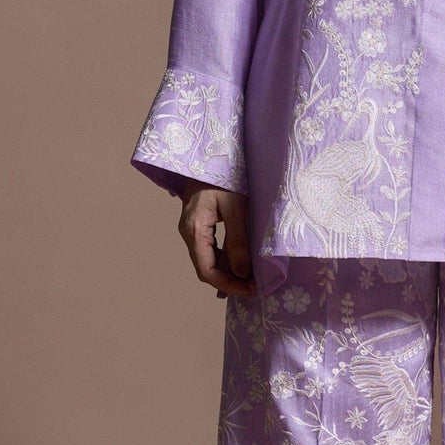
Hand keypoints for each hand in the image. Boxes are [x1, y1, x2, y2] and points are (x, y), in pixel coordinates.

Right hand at [178, 182, 255, 296]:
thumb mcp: (236, 207)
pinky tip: (241, 263)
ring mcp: (191, 230)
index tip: (251, 289)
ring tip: (252, 278)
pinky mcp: (198, 226)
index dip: (228, 285)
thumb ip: (238, 240)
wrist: (208, 155)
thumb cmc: (223, 176)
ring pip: (208, 261)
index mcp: (195, 229)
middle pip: (206, 269)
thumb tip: (242, 272)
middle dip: (230, 282)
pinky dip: (225, 260)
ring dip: (229, 272)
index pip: (207, 270)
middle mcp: (188, 233)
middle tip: (255, 286)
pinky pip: (210, 250)